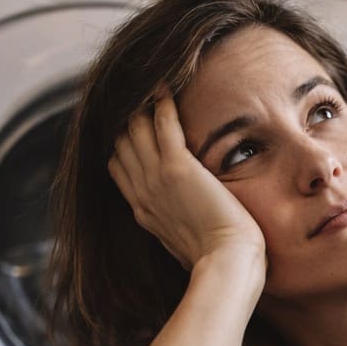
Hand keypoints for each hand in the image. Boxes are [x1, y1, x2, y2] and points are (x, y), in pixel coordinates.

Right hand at [107, 89, 266, 277]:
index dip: (120, 144)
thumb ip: (179, 227)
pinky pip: (164, 125)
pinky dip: (162, 103)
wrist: (227, 262)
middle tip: (136, 92)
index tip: (128, 126)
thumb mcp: (187, 244)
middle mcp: (144, 192)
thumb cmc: (218, 260)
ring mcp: (157, 179)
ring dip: (142, 105)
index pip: (119, 168)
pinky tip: (165, 86)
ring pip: (137, 131)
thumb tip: (186, 228)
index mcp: (144, 211)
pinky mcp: (178, 168)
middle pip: (122, 144)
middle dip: (126, 118)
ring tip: (148, 82)